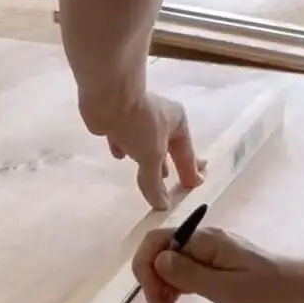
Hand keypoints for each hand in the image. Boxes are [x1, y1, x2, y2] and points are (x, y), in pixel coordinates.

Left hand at [82, 91, 202, 209]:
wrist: (109, 97)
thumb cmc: (140, 123)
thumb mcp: (152, 156)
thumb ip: (154, 182)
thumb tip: (161, 205)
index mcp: (177, 122)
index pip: (186, 153)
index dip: (189, 171)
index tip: (194, 185)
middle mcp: (160, 119)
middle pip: (167, 148)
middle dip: (170, 164)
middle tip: (175, 180)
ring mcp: (137, 120)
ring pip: (145, 144)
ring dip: (147, 157)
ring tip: (149, 173)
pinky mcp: (117, 121)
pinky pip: (123, 138)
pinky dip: (123, 147)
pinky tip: (120, 156)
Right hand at [132, 224, 303, 302]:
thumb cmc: (269, 293)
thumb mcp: (226, 288)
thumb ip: (189, 274)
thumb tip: (158, 261)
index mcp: (203, 241)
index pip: (156, 242)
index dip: (145, 269)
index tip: (155, 300)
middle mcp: (202, 242)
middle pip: (160, 256)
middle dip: (154, 288)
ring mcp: (209, 254)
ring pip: (170, 268)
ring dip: (164, 295)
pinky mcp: (216, 267)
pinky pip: (186, 276)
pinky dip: (178, 294)